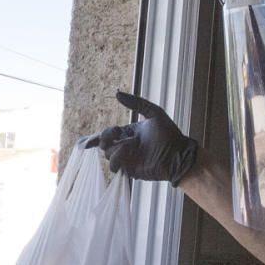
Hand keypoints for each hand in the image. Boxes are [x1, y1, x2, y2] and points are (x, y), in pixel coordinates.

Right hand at [83, 91, 197, 185]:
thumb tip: (117, 94)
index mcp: (128, 133)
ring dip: (117, 148)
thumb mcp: (154, 113)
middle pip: (104, 144)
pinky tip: (129, 152)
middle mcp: (125, 146)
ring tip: (133, 145)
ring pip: (108, 155)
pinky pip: (115, 166)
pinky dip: (119, 158)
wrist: (178, 155)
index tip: (86, 141)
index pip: (107, 134)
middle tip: (115, 133)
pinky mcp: (129, 171)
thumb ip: (136, 103)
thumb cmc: (169, 134)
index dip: (95, 138)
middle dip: (105, 138)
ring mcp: (127, 160)